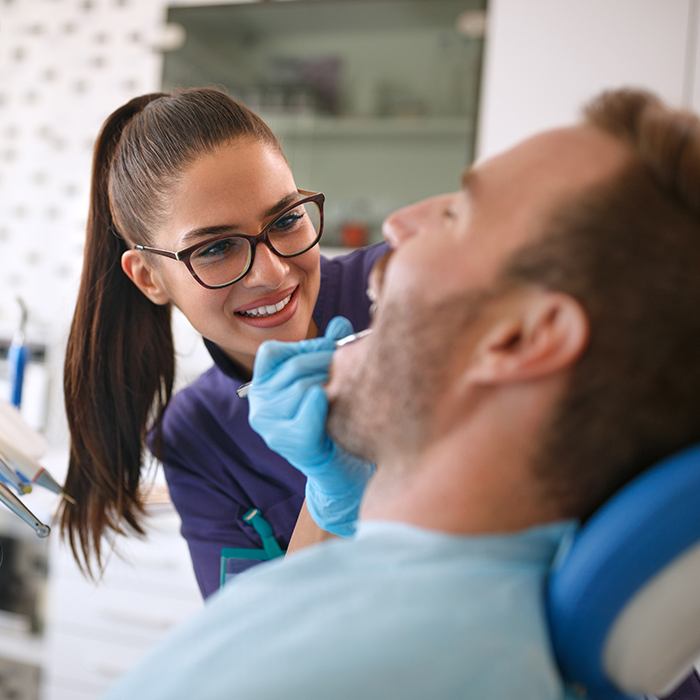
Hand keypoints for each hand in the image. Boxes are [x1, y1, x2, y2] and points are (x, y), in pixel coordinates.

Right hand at [248, 317, 373, 535]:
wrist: (342, 471)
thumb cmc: (333, 423)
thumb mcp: (327, 383)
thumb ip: (329, 353)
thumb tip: (341, 324)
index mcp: (262, 388)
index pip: (272, 352)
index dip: (304, 347)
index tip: (331, 351)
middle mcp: (259, 407)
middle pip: (293, 366)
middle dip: (327, 361)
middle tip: (354, 363)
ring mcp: (270, 426)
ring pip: (303, 385)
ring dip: (332, 382)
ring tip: (350, 388)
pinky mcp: (288, 442)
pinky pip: (309, 408)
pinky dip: (326, 402)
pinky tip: (336, 404)